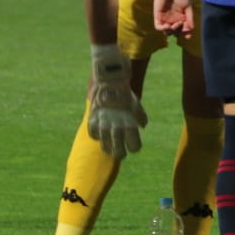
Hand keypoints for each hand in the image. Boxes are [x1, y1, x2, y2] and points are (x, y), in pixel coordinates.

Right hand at [87, 43, 147, 159]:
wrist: (109, 80)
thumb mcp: (136, 104)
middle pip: (118, 152)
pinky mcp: (92, 120)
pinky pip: (93, 135)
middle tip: (121, 152)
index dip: (135, 147)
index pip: (134, 147)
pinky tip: (100, 133)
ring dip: (108, 148)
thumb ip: (140, 117)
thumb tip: (141, 127)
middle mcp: (116, 128)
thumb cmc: (125, 93)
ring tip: (110, 147)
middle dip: (121, 154)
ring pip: (104, 146)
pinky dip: (97, 136)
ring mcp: (103, 125)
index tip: (134, 146)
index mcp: (130, 125)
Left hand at [153, 0, 194, 39]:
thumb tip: (191, 29)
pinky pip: (158, 27)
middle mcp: (173, 21)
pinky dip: (163, 29)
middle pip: (175, 33)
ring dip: (172, 31)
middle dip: (179, 32)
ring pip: (167, 32)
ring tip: (175, 25)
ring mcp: (165, 20)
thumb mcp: (188, 7)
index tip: (188, 36)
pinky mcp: (158, 17)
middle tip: (182, 26)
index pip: (183, 30)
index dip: (186, 34)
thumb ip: (190, 18)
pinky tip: (168, 26)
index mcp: (181, 19)